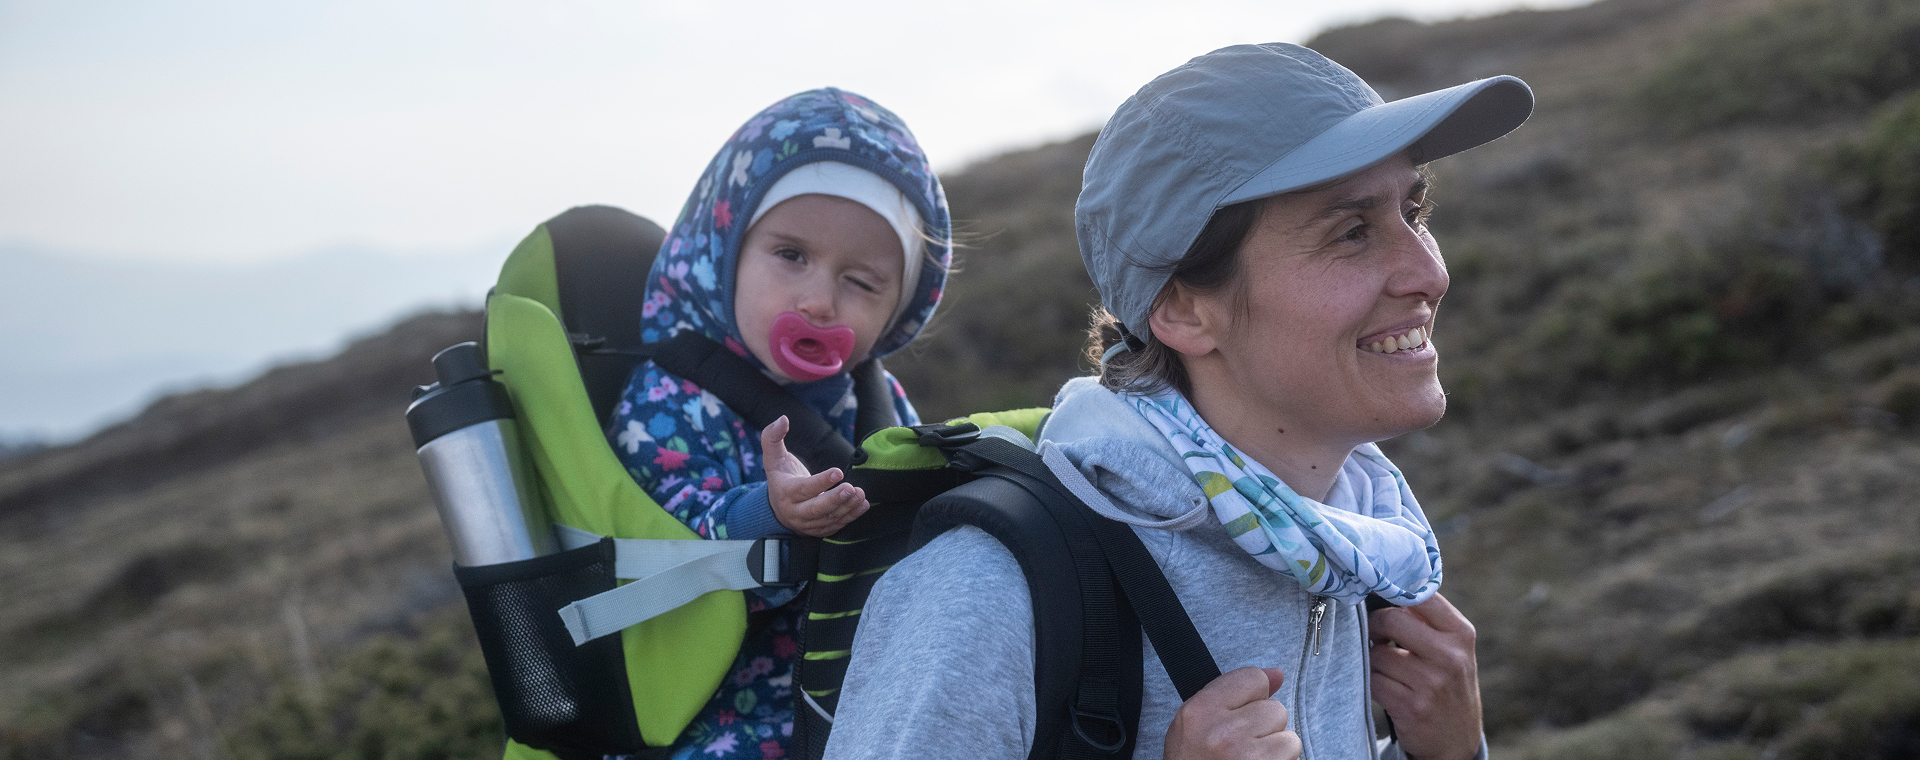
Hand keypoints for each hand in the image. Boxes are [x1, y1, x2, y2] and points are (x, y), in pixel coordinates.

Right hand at [761, 415, 867, 536]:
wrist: (777, 507)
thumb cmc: (780, 476)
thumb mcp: (773, 457)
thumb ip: (772, 437)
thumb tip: (782, 419)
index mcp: (785, 492)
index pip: (803, 489)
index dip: (821, 482)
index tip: (838, 472)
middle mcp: (795, 511)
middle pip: (816, 509)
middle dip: (835, 500)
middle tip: (851, 489)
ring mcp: (808, 523)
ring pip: (829, 518)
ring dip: (847, 507)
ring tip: (860, 494)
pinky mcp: (819, 530)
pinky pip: (836, 526)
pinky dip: (851, 516)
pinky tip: (863, 504)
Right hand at [1164, 666, 1300, 759]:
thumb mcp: (1194, 722)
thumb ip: (1230, 693)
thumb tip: (1277, 674)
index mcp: (1200, 712)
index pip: (1253, 678)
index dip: (1252, 696)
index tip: (1240, 714)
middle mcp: (1223, 734)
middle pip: (1275, 709)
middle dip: (1264, 728)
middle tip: (1240, 747)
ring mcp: (1248, 759)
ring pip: (1289, 737)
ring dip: (1276, 750)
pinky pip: (1292, 758)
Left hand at [1369, 592, 1482, 759]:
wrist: (1457, 741)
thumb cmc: (1448, 685)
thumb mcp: (1453, 650)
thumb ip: (1427, 621)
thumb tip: (1385, 589)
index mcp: (1461, 634)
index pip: (1421, 596)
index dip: (1393, 592)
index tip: (1380, 596)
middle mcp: (1450, 657)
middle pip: (1392, 620)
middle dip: (1375, 625)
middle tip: (1375, 633)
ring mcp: (1431, 683)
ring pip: (1377, 653)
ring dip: (1373, 658)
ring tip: (1384, 665)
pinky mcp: (1411, 707)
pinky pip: (1373, 680)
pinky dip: (1371, 680)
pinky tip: (1383, 684)